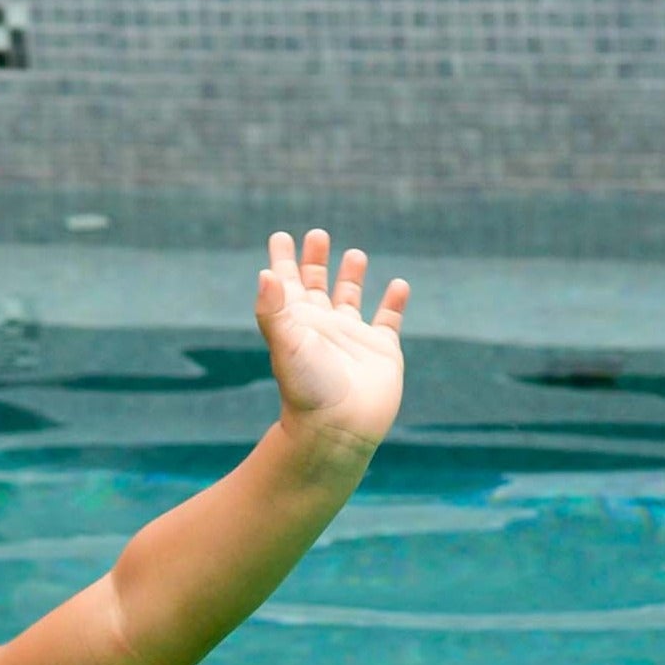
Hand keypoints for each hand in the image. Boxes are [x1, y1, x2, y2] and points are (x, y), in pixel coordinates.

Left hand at [254, 226, 408, 465]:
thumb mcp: (286, 345)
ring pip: (351, 299)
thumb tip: (265, 273)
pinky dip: (394, 302)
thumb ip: (274, 309)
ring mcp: (352, 338)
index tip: (280, 236)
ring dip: (351, 276)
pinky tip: (398, 284)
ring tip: (354, 254)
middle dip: (315, 260)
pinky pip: (389, 320)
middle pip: (317, 285)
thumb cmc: (308, 389)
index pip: (286, 283)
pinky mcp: (382, 351)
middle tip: (317, 235)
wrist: (338, 430)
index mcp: (297, 323)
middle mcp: (323, 327)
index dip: (283, 259)